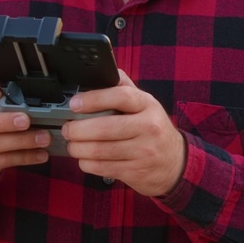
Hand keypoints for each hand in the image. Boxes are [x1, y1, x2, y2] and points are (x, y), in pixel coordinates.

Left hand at [60, 70, 186, 196]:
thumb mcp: (146, 105)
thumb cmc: (154, 130)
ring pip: (100, 150)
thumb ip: (126, 89)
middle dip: (78, 129)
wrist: (175, 163)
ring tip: (72, 144)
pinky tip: (84, 158)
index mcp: (148, 105)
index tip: (75, 103)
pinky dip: (87, 163)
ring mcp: (143, 151)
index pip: (121, 96)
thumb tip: (107, 71)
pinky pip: (103, 167)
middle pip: (105, 128)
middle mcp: (148, 127)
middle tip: (67, 128)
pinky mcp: (135, 171)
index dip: (94, 99)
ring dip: (78, 148)